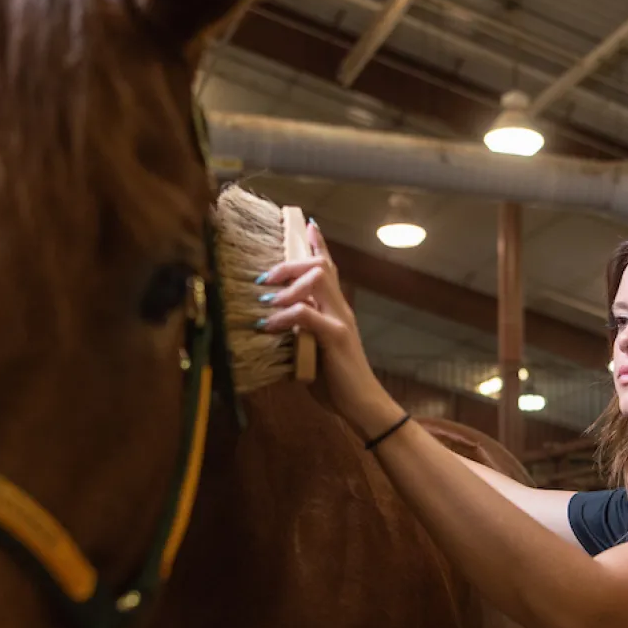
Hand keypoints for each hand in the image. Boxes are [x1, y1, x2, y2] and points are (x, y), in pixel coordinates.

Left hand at [254, 221, 405, 436]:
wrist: (362, 403)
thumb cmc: (336, 381)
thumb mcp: (312, 351)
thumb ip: (298, 334)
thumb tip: (272, 327)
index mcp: (337, 309)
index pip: (329, 268)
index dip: (319, 245)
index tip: (309, 224)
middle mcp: (341, 308)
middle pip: (320, 265)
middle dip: (289, 263)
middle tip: (265, 276)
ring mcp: (341, 320)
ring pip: (318, 279)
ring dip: (287, 285)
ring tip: (266, 299)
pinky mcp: (336, 337)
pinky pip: (306, 314)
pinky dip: (284, 316)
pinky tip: (268, 325)